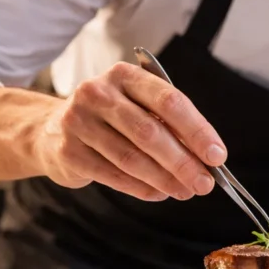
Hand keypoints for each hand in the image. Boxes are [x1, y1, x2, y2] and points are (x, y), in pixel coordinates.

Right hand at [38, 62, 226, 201]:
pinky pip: (113, 174)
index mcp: (125, 75)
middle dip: (183, 161)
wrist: (51, 131)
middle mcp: (98, 92)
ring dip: (164, 179)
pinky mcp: (68, 151)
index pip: (169, 100)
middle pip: (150, 131)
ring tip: (185, 191)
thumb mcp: (137, 109)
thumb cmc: (109, 120)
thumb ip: (169, 127)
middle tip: (204, 183)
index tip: (217, 155)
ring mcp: (79, 121)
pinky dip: (141, 188)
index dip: (197, 130)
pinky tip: (159, 193)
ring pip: (131, 157)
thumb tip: (206, 159)